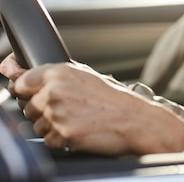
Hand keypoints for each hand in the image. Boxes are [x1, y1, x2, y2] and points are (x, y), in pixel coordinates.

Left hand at [4, 58, 183, 155]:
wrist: (135, 120)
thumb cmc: (114, 99)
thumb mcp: (85, 76)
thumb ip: (53, 76)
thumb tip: (17, 72)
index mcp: (59, 72)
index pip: (20, 80)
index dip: (22, 88)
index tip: (25, 90)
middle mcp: (55, 91)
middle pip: (27, 106)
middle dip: (42, 109)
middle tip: (69, 109)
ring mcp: (57, 113)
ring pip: (36, 124)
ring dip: (52, 125)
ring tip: (78, 119)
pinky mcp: (63, 134)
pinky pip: (48, 140)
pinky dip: (61, 139)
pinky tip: (79, 130)